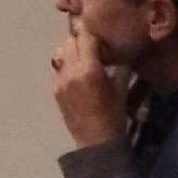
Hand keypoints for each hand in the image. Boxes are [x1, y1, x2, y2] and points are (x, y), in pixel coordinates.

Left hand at [49, 22, 132, 149]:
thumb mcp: (121, 88)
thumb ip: (121, 66)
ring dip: (71, 50)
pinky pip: (56, 67)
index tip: (102, 38)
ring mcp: (59, 80)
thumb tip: (122, 49)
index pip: (86, 38)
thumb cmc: (114, 115)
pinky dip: (65, 64)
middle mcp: (70, 71)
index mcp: (89, 69)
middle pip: (70, 41)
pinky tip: (76, 72)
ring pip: (60, 52)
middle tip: (94, 48)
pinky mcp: (54, 89)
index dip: (94, 35)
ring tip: (83, 59)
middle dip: (82, 41)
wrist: (95, 141)